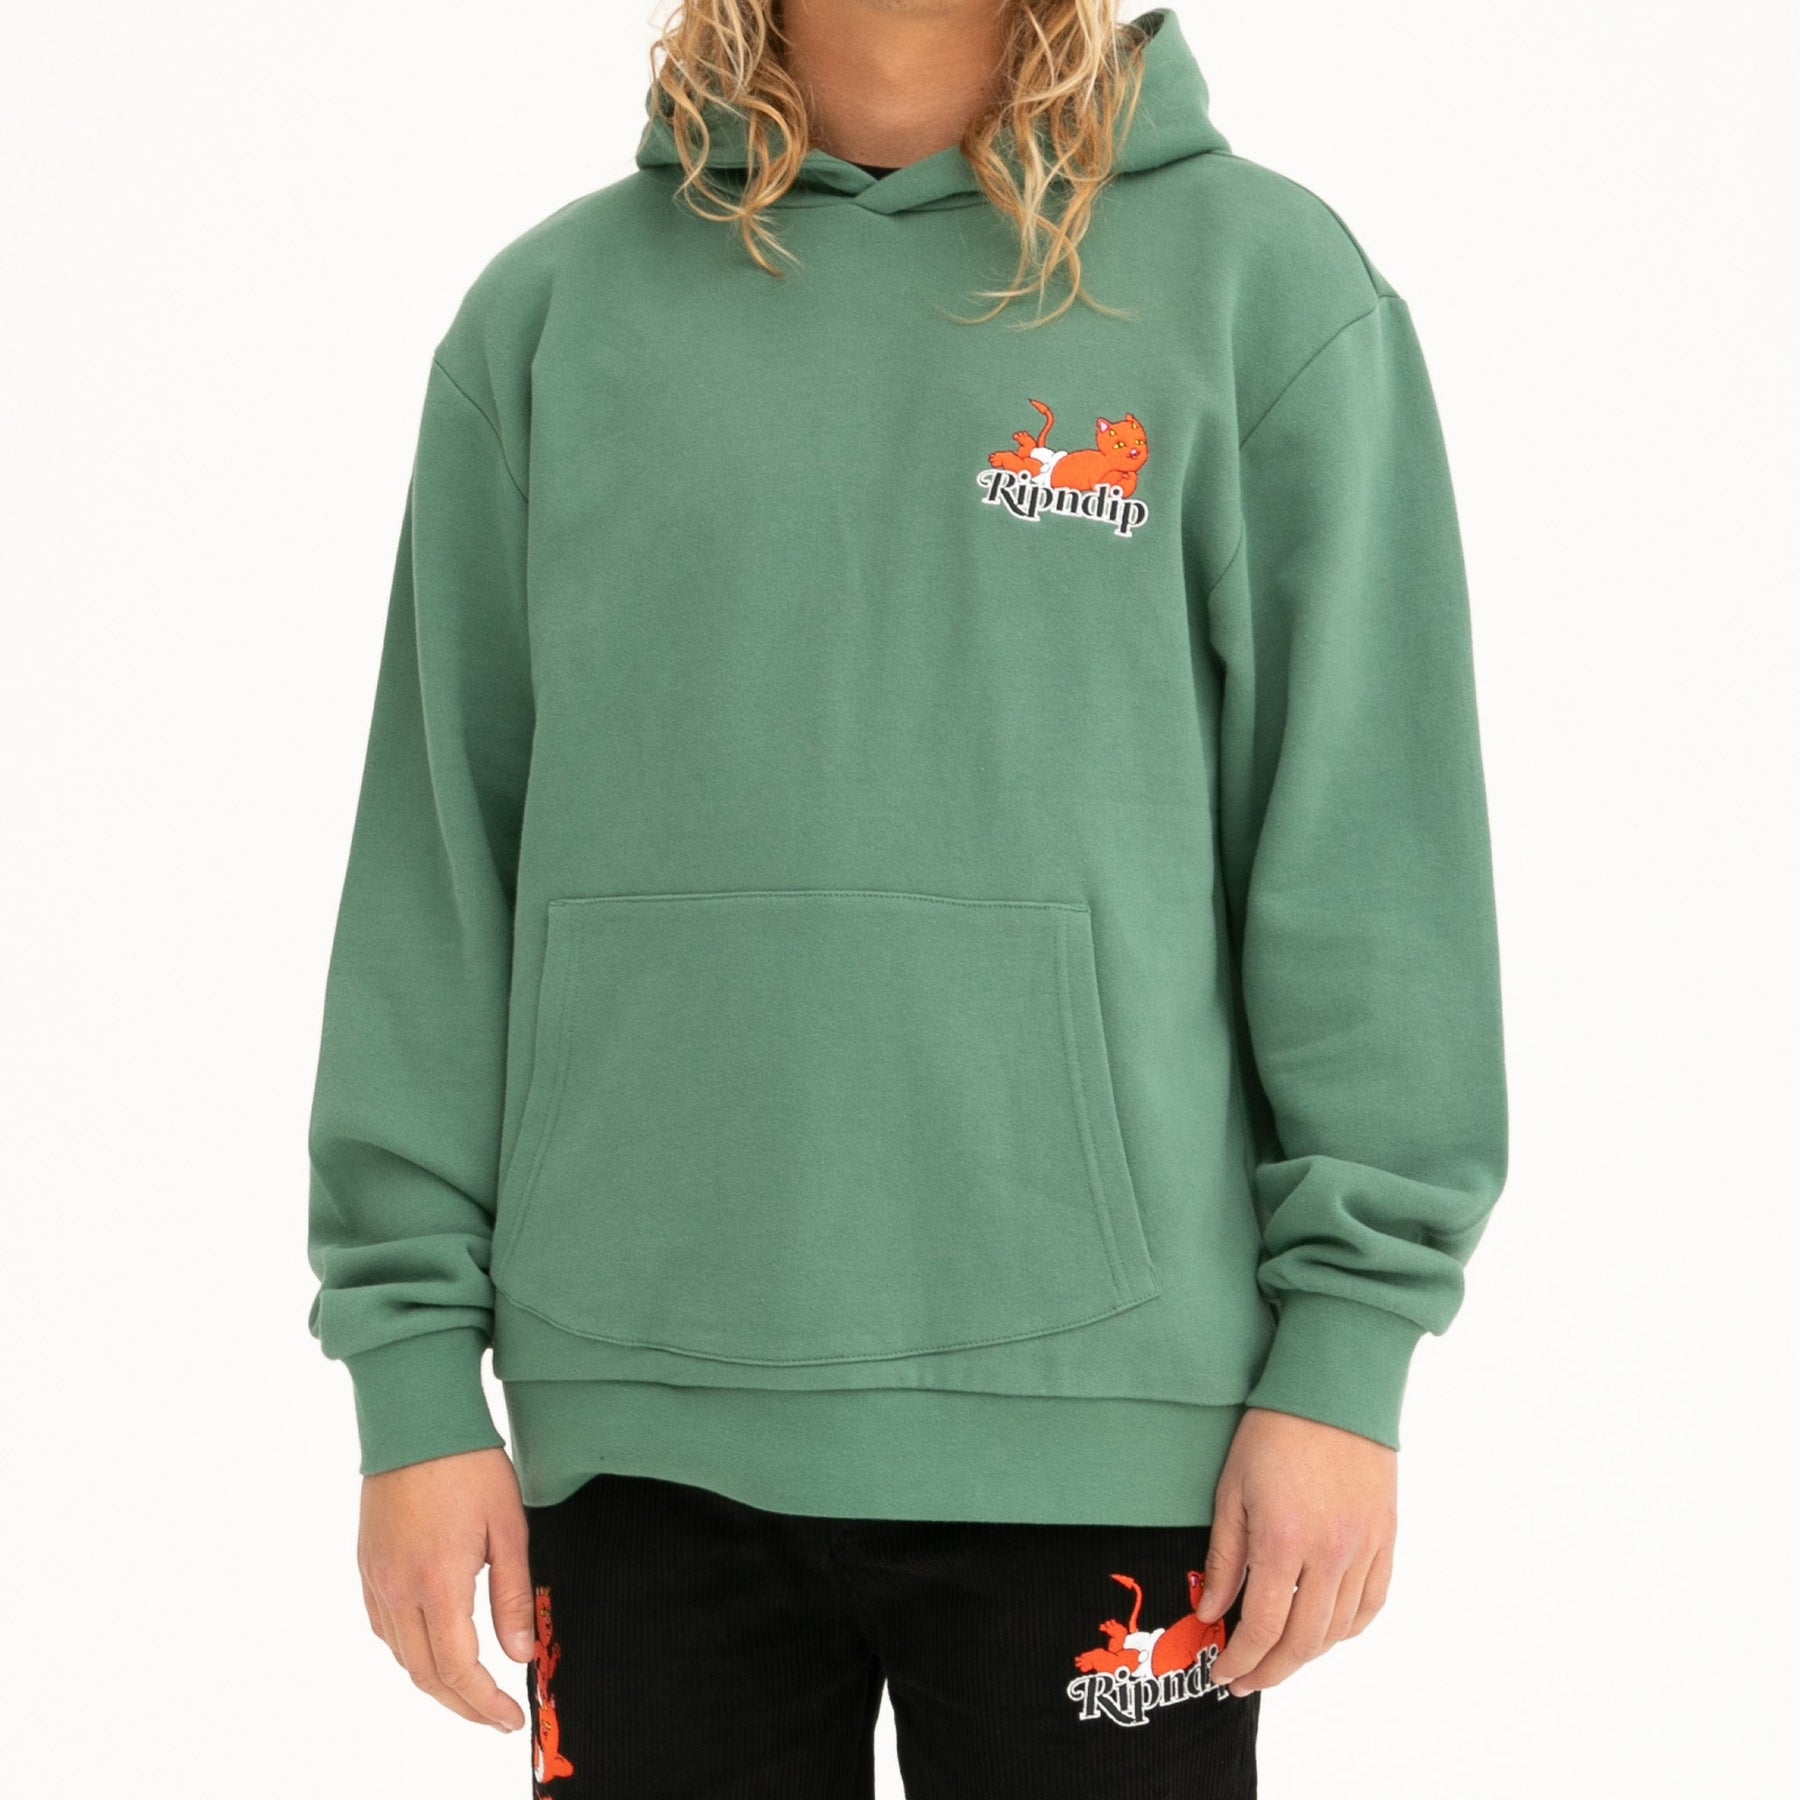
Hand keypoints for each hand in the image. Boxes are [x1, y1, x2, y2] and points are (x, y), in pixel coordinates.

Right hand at [358, 1447, 535, 1730]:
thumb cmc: (469, 1465)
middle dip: (462, 1705)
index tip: (509, 1718)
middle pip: (426, 1674)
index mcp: (438, 1581)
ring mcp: (377, 1578)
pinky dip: (409, 1650)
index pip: (459, 1668)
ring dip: (435, 1682)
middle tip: (494, 1716)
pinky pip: (384, 1627)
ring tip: (471, 1689)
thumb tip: (520, 1653)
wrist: (417, 1419)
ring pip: (401, 1655)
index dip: (484, 1703)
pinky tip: (434, 1647)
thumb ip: (513, 1596)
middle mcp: (399, 1588)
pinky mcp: (368, 1565)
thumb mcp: (508, 1527)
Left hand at [1198, 1407, 1396, 1696]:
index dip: (1241, 1660)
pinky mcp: (1386, 1539)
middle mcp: (1330, 1555)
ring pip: (1339, 1630)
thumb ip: (1225, 1558)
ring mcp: (1364, 1549)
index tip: (1222, 1674)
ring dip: (1307, 1656)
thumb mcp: (1231, 1490)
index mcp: (1283, 1542)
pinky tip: (1326, 1633)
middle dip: (1270, 1671)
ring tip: (1278, 1660)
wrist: (1332, 1390)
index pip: (1263, 1628)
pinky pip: (1372, 1604)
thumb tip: (1212, 1612)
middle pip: (1303, 1642)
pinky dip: (1348, 1629)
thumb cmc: (1273, 1433)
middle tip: (1245, 1680)